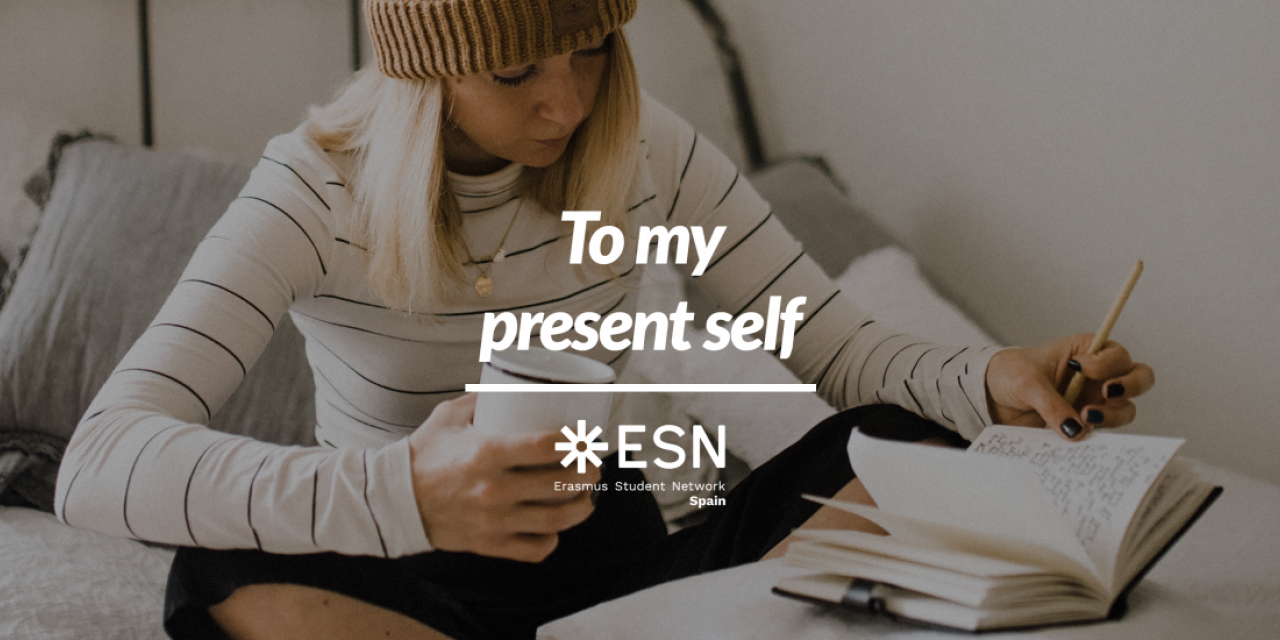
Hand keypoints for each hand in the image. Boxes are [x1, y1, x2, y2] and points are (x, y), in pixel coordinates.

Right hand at [407, 393, 600, 561]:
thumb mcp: (449, 416)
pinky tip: (555, 528)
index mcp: (486, 452)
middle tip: (593, 466)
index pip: (548, 446)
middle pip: (561, 483)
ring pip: (555, 520)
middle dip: (588, 474)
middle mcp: (493, 488)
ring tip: (586, 498)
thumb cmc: (423, 455)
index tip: (587, 438)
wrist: (392, 500)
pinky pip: (534, 549)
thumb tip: (513, 387)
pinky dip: (551, 540)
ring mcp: (493, 520)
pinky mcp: (489, 544)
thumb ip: (482, 400)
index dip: (578, 442)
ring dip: (580, 508)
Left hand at [985, 334, 1154, 439]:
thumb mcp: (1027, 382)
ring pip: (1126, 410)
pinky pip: (1103, 433)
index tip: (1081, 367)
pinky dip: (1097, 436)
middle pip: (1139, 378)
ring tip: (1085, 417)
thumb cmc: (1010, 374)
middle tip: (1106, 392)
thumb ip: (1051, 404)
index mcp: (1086, 351)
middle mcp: (1098, 376)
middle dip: (1130, 385)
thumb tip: (1076, 430)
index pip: (1118, 354)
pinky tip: (1079, 436)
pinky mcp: (1085, 424)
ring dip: (1112, 415)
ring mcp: (1095, 401)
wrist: (992, 397)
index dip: (1107, 362)